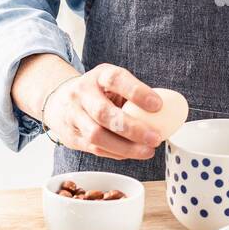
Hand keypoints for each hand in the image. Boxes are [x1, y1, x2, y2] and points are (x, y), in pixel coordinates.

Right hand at [43, 64, 164, 160]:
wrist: (59, 101)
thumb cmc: (98, 92)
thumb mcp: (113, 83)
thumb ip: (133, 94)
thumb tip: (169, 111)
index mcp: (98, 76)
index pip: (116, 79)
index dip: (137, 92)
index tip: (158, 105)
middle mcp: (82, 93)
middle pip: (104, 113)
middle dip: (133, 128)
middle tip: (156, 138)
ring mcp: (73, 116)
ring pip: (97, 136)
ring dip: (126, 147)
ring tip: (148, 151)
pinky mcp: (71, 136)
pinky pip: (94, 149)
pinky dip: (116, 153)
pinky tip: (132, 154)